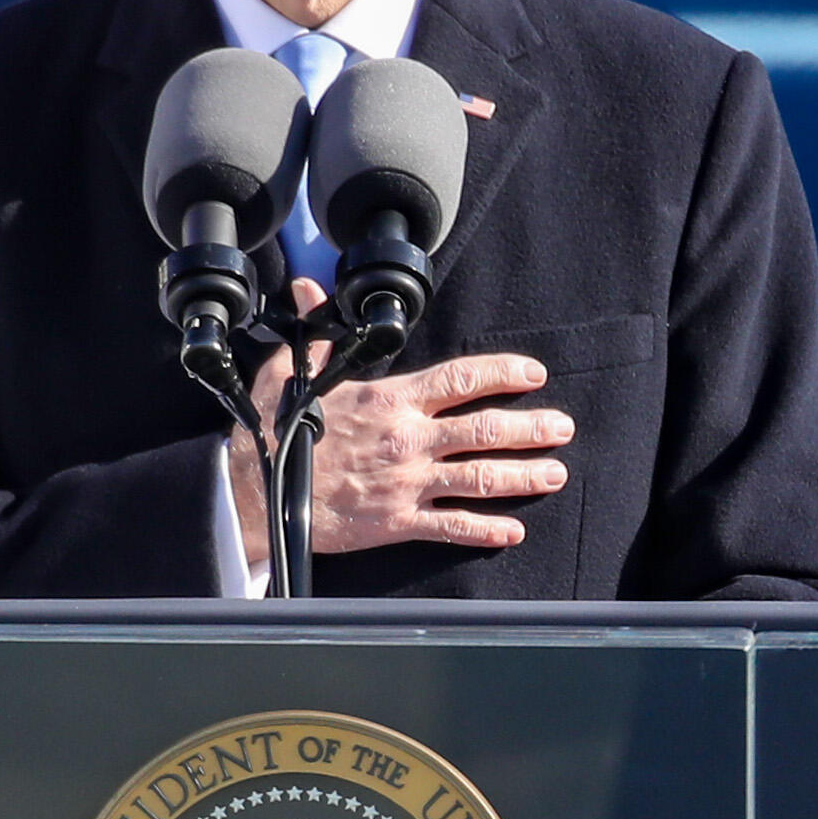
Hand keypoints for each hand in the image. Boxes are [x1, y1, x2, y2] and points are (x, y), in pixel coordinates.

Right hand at [230, 279, 571, 565]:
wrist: (256, 495)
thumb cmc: (275, 432)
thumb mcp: (292, 372)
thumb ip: (317, 332)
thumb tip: (308, 289)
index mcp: (390, 400)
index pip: (460, 379)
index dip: (503, 374)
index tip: (532, 374)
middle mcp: (407, 440)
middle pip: (485, 430)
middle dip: (531, 428)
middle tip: (562, 428)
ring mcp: (406, 484)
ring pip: (479, 479)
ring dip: (523, 476)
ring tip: (555, 473)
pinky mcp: (396, 523)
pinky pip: (451, 526)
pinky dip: (485, 529)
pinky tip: (512, 529)